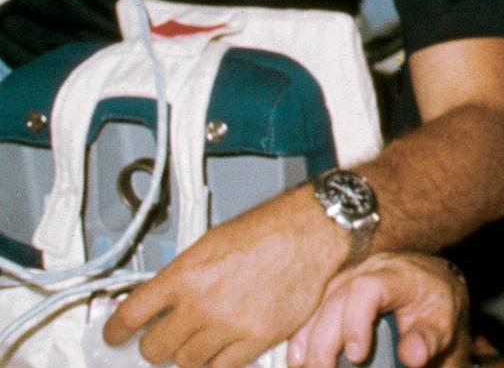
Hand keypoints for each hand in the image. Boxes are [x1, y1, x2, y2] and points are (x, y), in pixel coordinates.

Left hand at [103, 190, 345, 367]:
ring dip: (188, 355)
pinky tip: (220, 351)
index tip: (112, 338)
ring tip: (199, 341)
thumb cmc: (267, 229)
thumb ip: (183, 274)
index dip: (114, 333)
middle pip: (154, 349)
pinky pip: (222, 367)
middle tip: (162, 341)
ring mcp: (227, 325)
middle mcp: (200, 303)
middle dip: (155, 347)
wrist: (312, 232)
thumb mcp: (211, 243)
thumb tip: (162, 298)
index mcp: (183, 275)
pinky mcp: (256, 339)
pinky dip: (217, 363)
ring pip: (186, 362)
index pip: (129, 316)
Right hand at [287, 253, 467, 367]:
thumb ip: (428, 339)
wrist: (431, 285)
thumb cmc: (435, 304)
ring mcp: (348, 278)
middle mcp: (368, 271)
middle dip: (324, 341)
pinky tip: (298, 360)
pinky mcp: (336, 291)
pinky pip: (314, 311)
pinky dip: (303, 337)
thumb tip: (413, 357)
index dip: (356, 322)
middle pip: (336, 300)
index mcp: (398, 275)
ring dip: (306, 341)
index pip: (369, 289)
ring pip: (318, 305)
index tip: (357, 356)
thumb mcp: (443, 321)